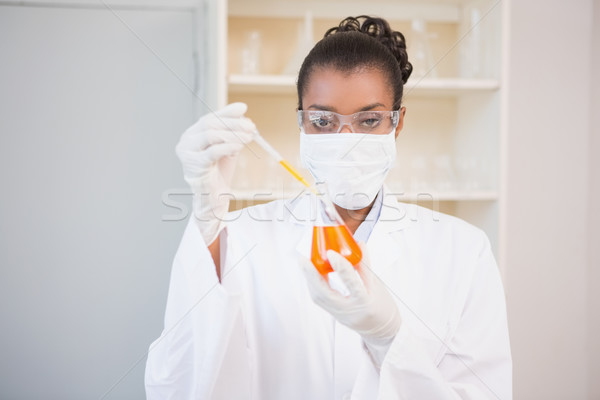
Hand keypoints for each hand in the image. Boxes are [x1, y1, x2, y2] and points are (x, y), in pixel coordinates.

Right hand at [176, 103, 254, 243]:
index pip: (210, 117)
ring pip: (211, 135)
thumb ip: (232, 133)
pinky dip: (227, 146)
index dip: (227, 112)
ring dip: (233, 134)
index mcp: (192, 134)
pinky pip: (212, 151)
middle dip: (233, 124)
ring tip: (249, 137)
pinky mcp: (193, 165)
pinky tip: (239, 146)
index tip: (243, 108)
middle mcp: (186, 141)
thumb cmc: (219, 173)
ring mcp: (187, 153)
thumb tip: (244, 116)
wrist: (213, 198)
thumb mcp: (228, 148)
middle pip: (210, 124)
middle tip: (251, 127)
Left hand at [301, 243, 400, 365]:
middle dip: (311, 275)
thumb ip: (365, 265)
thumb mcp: (377, 285)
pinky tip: (312, 274)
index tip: (332, 253)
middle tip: (303, 258)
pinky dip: (314, 284)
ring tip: (305, 262)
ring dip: (309, 278)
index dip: (341, 267)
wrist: (381, 332)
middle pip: (324, 294)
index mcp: (365, 303)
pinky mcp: (334, 315)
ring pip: (318, 297)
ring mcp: (339, 315)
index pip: (352, 284)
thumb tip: (359, 244)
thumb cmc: (382, 307)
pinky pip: (320, 299)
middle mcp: (349, 311)